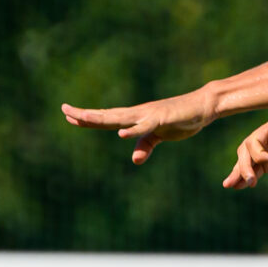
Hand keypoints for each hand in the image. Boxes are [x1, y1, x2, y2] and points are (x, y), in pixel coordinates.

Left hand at [59, 90, 215, 165]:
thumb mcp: (161, 136)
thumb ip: (146, 145)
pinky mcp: (162, 120)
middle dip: (86, 114)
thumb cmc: (181, 119)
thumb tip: (135, 160)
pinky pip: (145, 126)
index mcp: (136, 118)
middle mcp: (138, 114)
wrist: (202, 106)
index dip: (89, 118)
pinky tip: (120, 133)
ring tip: (81, 117)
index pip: (108, 118)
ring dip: (101, 118)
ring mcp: (149, 116)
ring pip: (120, 118)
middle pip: (107, 115)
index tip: (70, 115)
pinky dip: (132, 130)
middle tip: (65, 110)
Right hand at [224, 118, 267, 189]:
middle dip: (245, 165)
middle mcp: (266, 138)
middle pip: (246, 150)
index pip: (256, 139)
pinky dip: (244, 178)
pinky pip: (253, 170)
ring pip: (246, 161)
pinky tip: (236, 186)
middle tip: (250, 181)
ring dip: (239, 172)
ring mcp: (266, 151)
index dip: (259, 152)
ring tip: (230, 185)